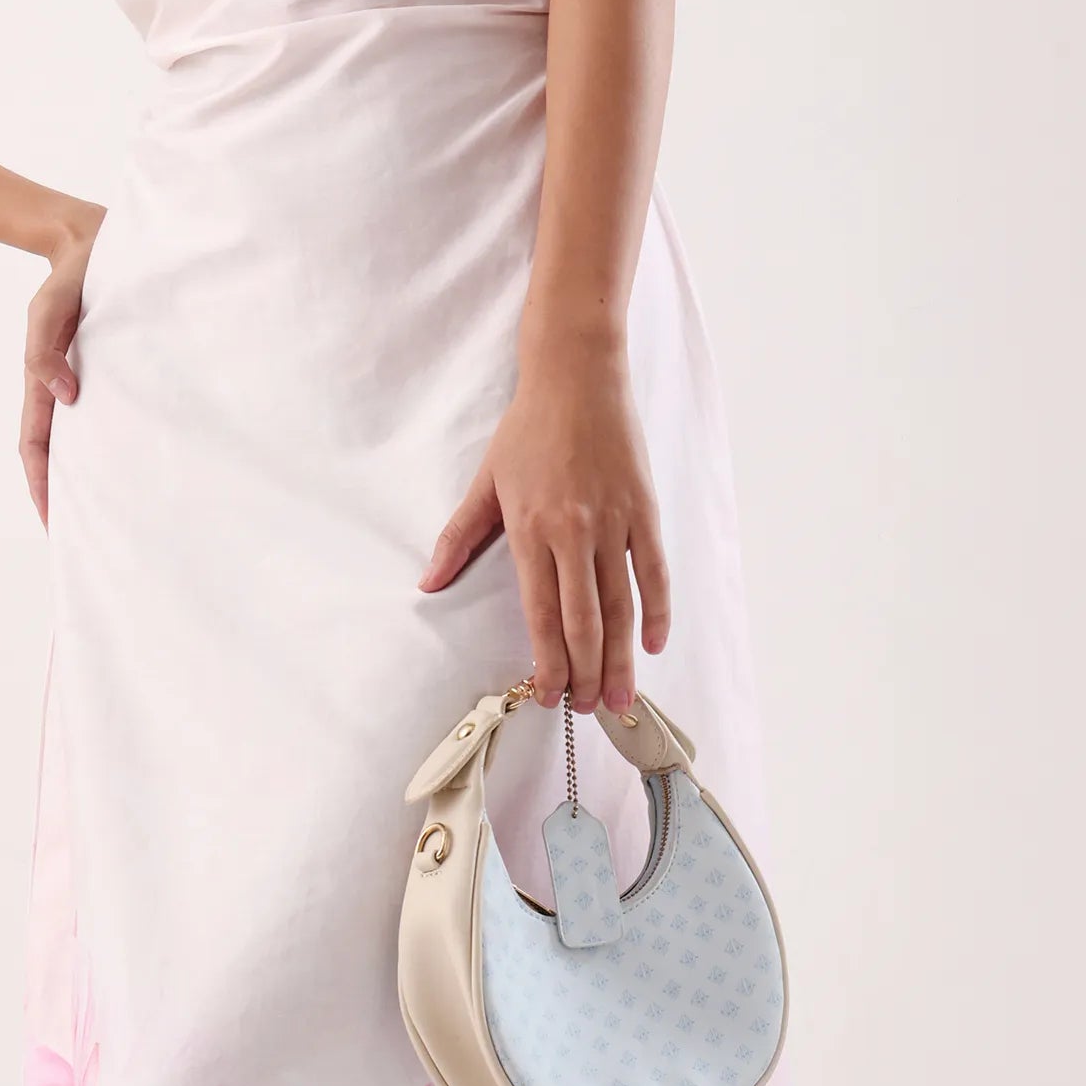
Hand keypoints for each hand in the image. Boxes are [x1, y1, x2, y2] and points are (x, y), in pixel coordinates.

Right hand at [18, 207, 104, 526]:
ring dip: (95, 472)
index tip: (52, 522)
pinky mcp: (121, 364)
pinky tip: (146, 456)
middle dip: (66, 494)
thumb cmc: (71, 275)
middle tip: (90, 535)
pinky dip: (122, 439)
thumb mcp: (48, 306)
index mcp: (46, 378)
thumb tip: (65, 395)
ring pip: (90, 437)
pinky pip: (118, 411)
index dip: (41, 486)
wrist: (95, 241)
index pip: (37, 445)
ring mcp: (94, 377)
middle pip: (62, 452)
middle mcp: (69, 385)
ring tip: (117, 510)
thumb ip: (44, 347)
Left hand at [417, 330, 670, 713]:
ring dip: (622, 657)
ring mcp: (614, 521)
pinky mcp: (643, 509)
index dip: (548, 660)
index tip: (548, 694)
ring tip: (620, 698)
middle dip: (587, 672)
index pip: (540, 612)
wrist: (576, 376)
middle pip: (584, 620)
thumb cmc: (528, 429)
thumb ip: (459, 538)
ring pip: (621, 605)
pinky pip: (653, 570)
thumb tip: (428, 583)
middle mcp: (574, 531)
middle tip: (587, 709)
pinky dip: (657, 610)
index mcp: (531, 528)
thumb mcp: (486, 481)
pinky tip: (654, 643)